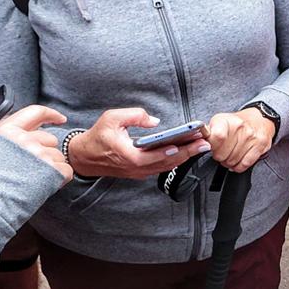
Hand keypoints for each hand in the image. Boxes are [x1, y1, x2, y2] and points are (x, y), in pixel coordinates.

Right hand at [68, 107, 208, 179]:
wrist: (84, 157)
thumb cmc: (97, 136)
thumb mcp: (112, 118)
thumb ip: (134, 116)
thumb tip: (154, 120)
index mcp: (129, 156)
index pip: (156, 155)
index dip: (173, 151)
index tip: (188, 143)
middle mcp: (136, 168)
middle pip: (166, 162)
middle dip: (187, 153)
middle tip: (204, 143)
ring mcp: (138, 172)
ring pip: (166, 166)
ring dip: (184, 157)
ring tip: (200, 146)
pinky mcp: (140, 171)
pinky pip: (161, 167)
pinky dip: (174, 159)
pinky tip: (186, 151)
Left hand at [204, 108, 276, 172]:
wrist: (259, 118)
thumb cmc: (237, 123)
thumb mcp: (219, 122)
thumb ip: (208, 133)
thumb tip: (199, 144)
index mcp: (225, 120)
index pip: (216, 138)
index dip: (212, 147)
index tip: (211, 147)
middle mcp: (239, 127)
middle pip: (222, 154)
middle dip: (219, 157)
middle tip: (222, 152)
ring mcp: (251, 136)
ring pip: (232, 161)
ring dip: (229, 162)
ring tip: (230, 155)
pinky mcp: (260, 145)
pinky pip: (245, 164)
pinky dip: (239, 167)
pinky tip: (237, 161)